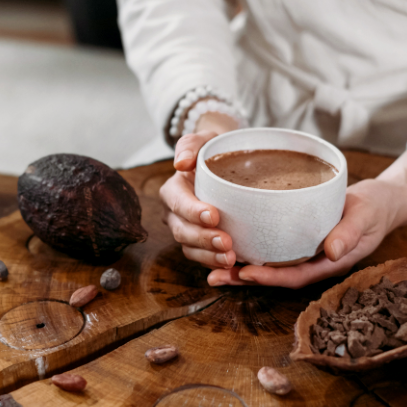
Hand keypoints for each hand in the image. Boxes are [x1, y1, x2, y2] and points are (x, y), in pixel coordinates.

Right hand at [159, 111, 238, 268]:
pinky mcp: (200, 244)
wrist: (225, 165)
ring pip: (191, 249)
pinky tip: (233, 266)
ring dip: (209, 257)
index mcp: (173, 191)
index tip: (214, 215)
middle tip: (227, 243)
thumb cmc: (213, 151)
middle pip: (182, 231)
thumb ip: (190, 145)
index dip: (193, 212)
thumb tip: (181, 163)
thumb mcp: (203, 140)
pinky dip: (215, 264)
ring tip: (231, 258)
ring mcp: (187, 231)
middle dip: (203, 239)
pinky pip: (203, 258)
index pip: (178, 203)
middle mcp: (175, 214)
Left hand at [208, 179, 399, 287]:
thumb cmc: (375, 209)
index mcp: (328, 263)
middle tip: (213, 277)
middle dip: (244, 279)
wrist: (381, 200)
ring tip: (210, 268)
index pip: (295, 276)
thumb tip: (332, 252)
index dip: (270, 278)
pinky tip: (228, 244)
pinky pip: (271, 249)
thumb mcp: (365, 217)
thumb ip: (350, 233)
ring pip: (268, 264)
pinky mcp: (296, 239)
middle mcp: (311, 262)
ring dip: (240, 268)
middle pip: (274, 275)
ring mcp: (303, 252)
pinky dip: (250, 249)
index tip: (246, 273)